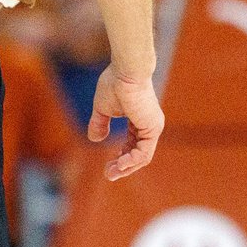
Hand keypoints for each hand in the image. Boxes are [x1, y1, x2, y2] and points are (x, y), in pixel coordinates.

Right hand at [88, 67, 163, 181]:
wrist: (126, 71)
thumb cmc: (114, 83)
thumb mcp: (102, 108)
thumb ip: (100, 124)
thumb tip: (94, 140)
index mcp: (139, 120)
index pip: (132, 144)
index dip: (120, 155)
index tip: (108, 165)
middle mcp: (149, 125)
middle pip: (138, 153)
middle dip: (122, 166)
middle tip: (108, 174)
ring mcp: (152, 127)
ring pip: (142, 156)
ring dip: (126, 167)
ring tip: (111, 173)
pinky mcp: (152, 128)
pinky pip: (144, 152)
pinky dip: (132, 161)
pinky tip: (120, 164)